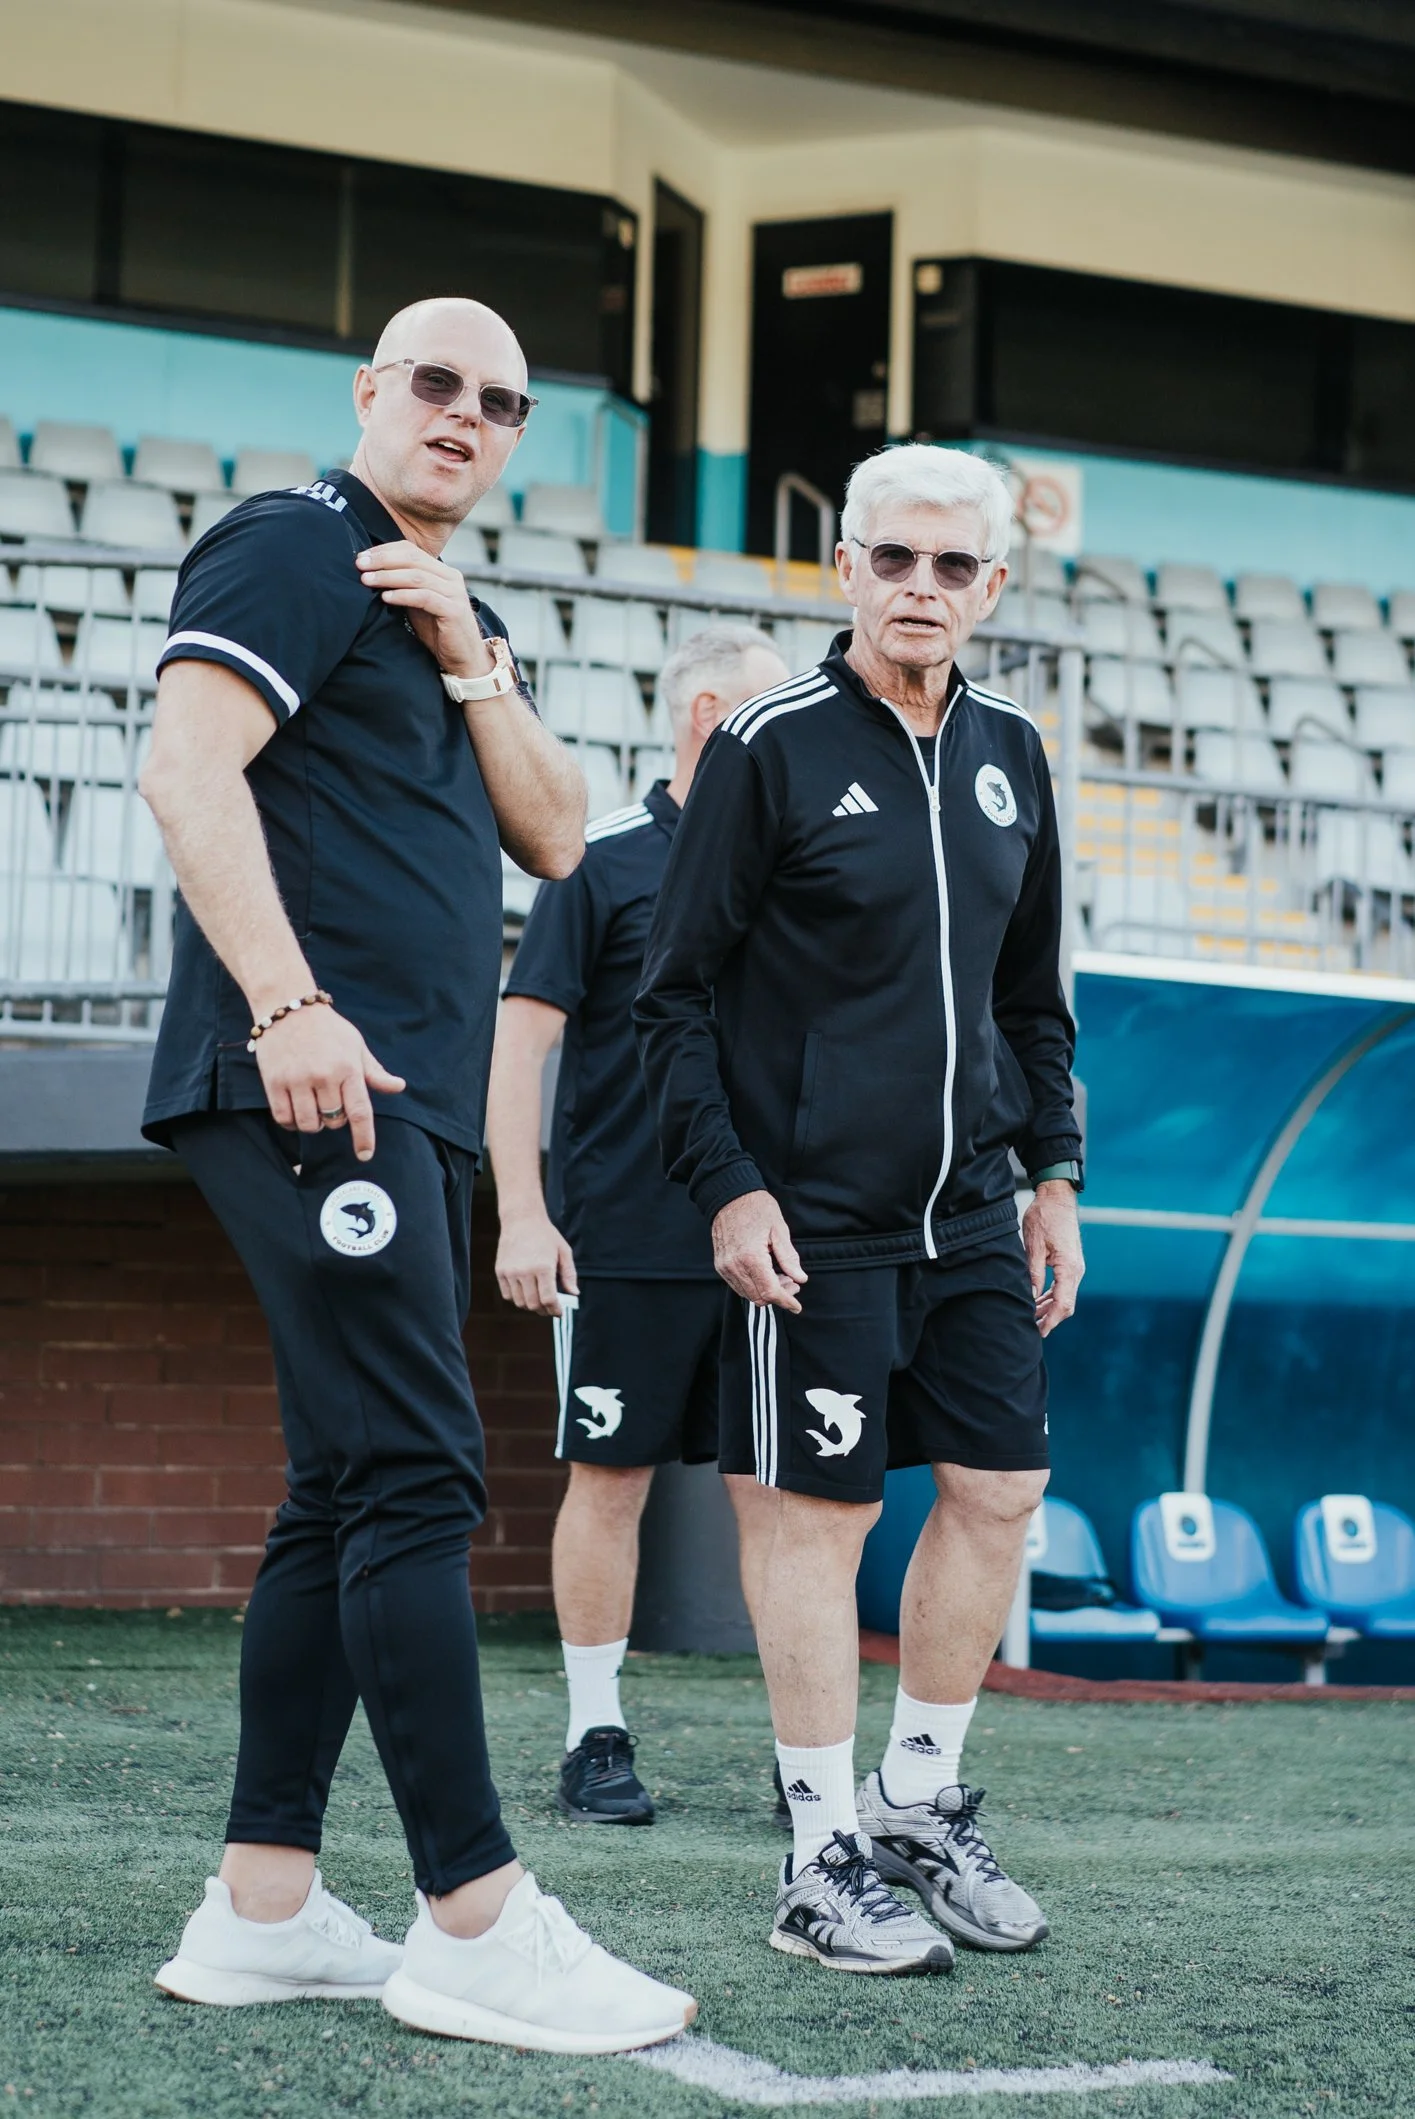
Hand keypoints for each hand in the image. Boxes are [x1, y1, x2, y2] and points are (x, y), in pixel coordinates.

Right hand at [254, 1004, 404, 1160]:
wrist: (288, 1007)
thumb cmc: (328, 1029)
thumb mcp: (356, 1046)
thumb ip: (375, 1072)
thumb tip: (399, 1087)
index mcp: (348, 1068)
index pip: (360, 1112)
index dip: (364, 1137)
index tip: (364, 1155)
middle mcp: (324, 1076)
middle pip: (334, 1121)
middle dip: (336, 1119)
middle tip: (331, 1101)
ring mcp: (297, 1080)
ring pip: (308, 1123)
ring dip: (313, 1123)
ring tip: (313, 1107)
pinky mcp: (274, 1082)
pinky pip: (284, 1118)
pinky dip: (291, 1122)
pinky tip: (295, 1110)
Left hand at [355, 540, 493, 679]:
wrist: (464, 658)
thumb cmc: (438, 632)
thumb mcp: (417, 604)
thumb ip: (403, 587)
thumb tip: (371, 574)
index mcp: (443, 571)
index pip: (411, 550)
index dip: (384, 551)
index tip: (362, 557)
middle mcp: (451, 577)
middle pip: (412, 558)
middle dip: (382, 560)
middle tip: (360, 565)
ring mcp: (454, 593)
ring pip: (416, 576)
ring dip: (388, 576)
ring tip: (366, 580)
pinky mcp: (453, 611)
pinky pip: (424, 597)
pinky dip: (402, 595)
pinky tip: (385, 597)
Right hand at [495, 1210, 577, 1316]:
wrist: (521, 1219)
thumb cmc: (546, 1235)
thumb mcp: (563, 1251)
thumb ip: (569, 1274)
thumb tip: (574, 1294)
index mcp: (543, 1267)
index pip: (548, 1299)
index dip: (555, 1310)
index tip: (559, 1312)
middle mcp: (525, 1271)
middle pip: (533, 1304)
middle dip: (544, 1310)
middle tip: (550, 1308)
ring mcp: (510, 1272)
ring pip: (520, 1302)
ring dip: (530, 1305)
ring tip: (538, 1300)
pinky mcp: (500, 1271)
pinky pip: (507, 1295)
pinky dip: (517, 1298)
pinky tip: (525, 1291)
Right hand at [711, 1190, 806, 1311]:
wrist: (730, 1195)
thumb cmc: (756, 1208)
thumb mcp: (779, 1229)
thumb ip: (789, 1257)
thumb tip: (800, 1278)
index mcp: (751, 1257)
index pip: (770, 1291)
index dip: (786, 1301)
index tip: (797, 1306)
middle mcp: (734, 1266)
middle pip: (758, 1297)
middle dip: (778, 1296)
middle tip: (793, 1283)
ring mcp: (725, 1267)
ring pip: (747, 1294)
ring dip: (765, 1292)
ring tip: (781, 1276)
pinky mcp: (720, 1265)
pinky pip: (737, 1285)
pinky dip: (753, 1286)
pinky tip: (765, 1273)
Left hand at [1022, 1180, 1084, 1337]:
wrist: (1057, 1198)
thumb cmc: (1045, 1218)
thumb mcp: (1033, 1246)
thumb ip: (1034, 1274)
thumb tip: (1031, 1298)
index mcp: (1069, 1268)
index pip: (1063, 1304)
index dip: (1051, 1321)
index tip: (1039, 1332)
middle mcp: (1076, 1270)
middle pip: (1066, 1304)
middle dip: (1050, 1318)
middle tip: (1032, 1328)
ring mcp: (1075, 1267)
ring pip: (1065, 1296)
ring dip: (1049, 1308)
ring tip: (1031, 1316)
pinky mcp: (1070, 1263)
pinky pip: (1063, 1286)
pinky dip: (1052, 1296)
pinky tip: (1038, 1300)